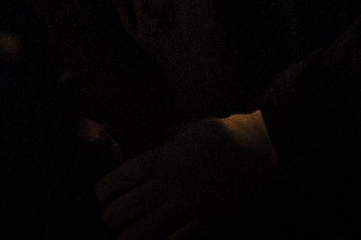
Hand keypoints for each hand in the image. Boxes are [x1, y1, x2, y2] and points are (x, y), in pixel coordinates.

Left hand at [95, 112, 277, 238]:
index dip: (103, 192)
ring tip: (128, 235)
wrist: (258, 151)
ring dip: (130, 237)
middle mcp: (168, 186)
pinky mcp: (204, 223)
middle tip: (113, 216)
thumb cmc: (220, 136)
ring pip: (141, 234)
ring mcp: (186, 207)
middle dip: (112, 216)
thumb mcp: (185, 132)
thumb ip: (163, 144)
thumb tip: (148, 143)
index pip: (116, 182)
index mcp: (159, 160)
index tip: (102, 195)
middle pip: (121, 212)